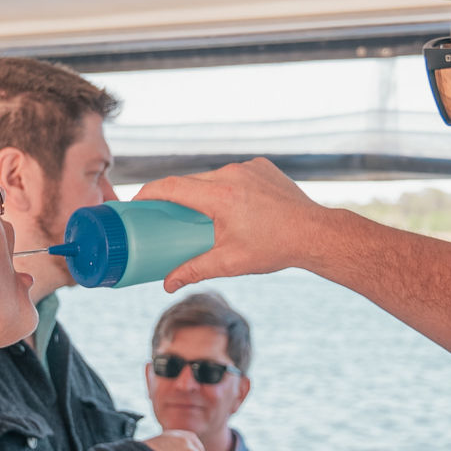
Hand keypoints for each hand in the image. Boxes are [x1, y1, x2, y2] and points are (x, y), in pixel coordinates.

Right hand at [134, 160, 327, 291]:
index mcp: (220, 195)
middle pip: (191, 181)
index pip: (171, 186)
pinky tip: (233, 207)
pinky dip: (228, 187)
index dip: (148, 193)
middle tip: (165, 215)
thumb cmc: (273, 248)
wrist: (315, 234)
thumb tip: (166, 284)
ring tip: (204, 216)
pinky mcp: (263, 166)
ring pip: (213, 177)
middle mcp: (232, 174)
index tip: (136, 203)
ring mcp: (249, 167)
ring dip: (204, 192)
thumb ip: (194, 270)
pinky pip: (235, 174)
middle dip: (175, 197)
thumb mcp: (230, 262)